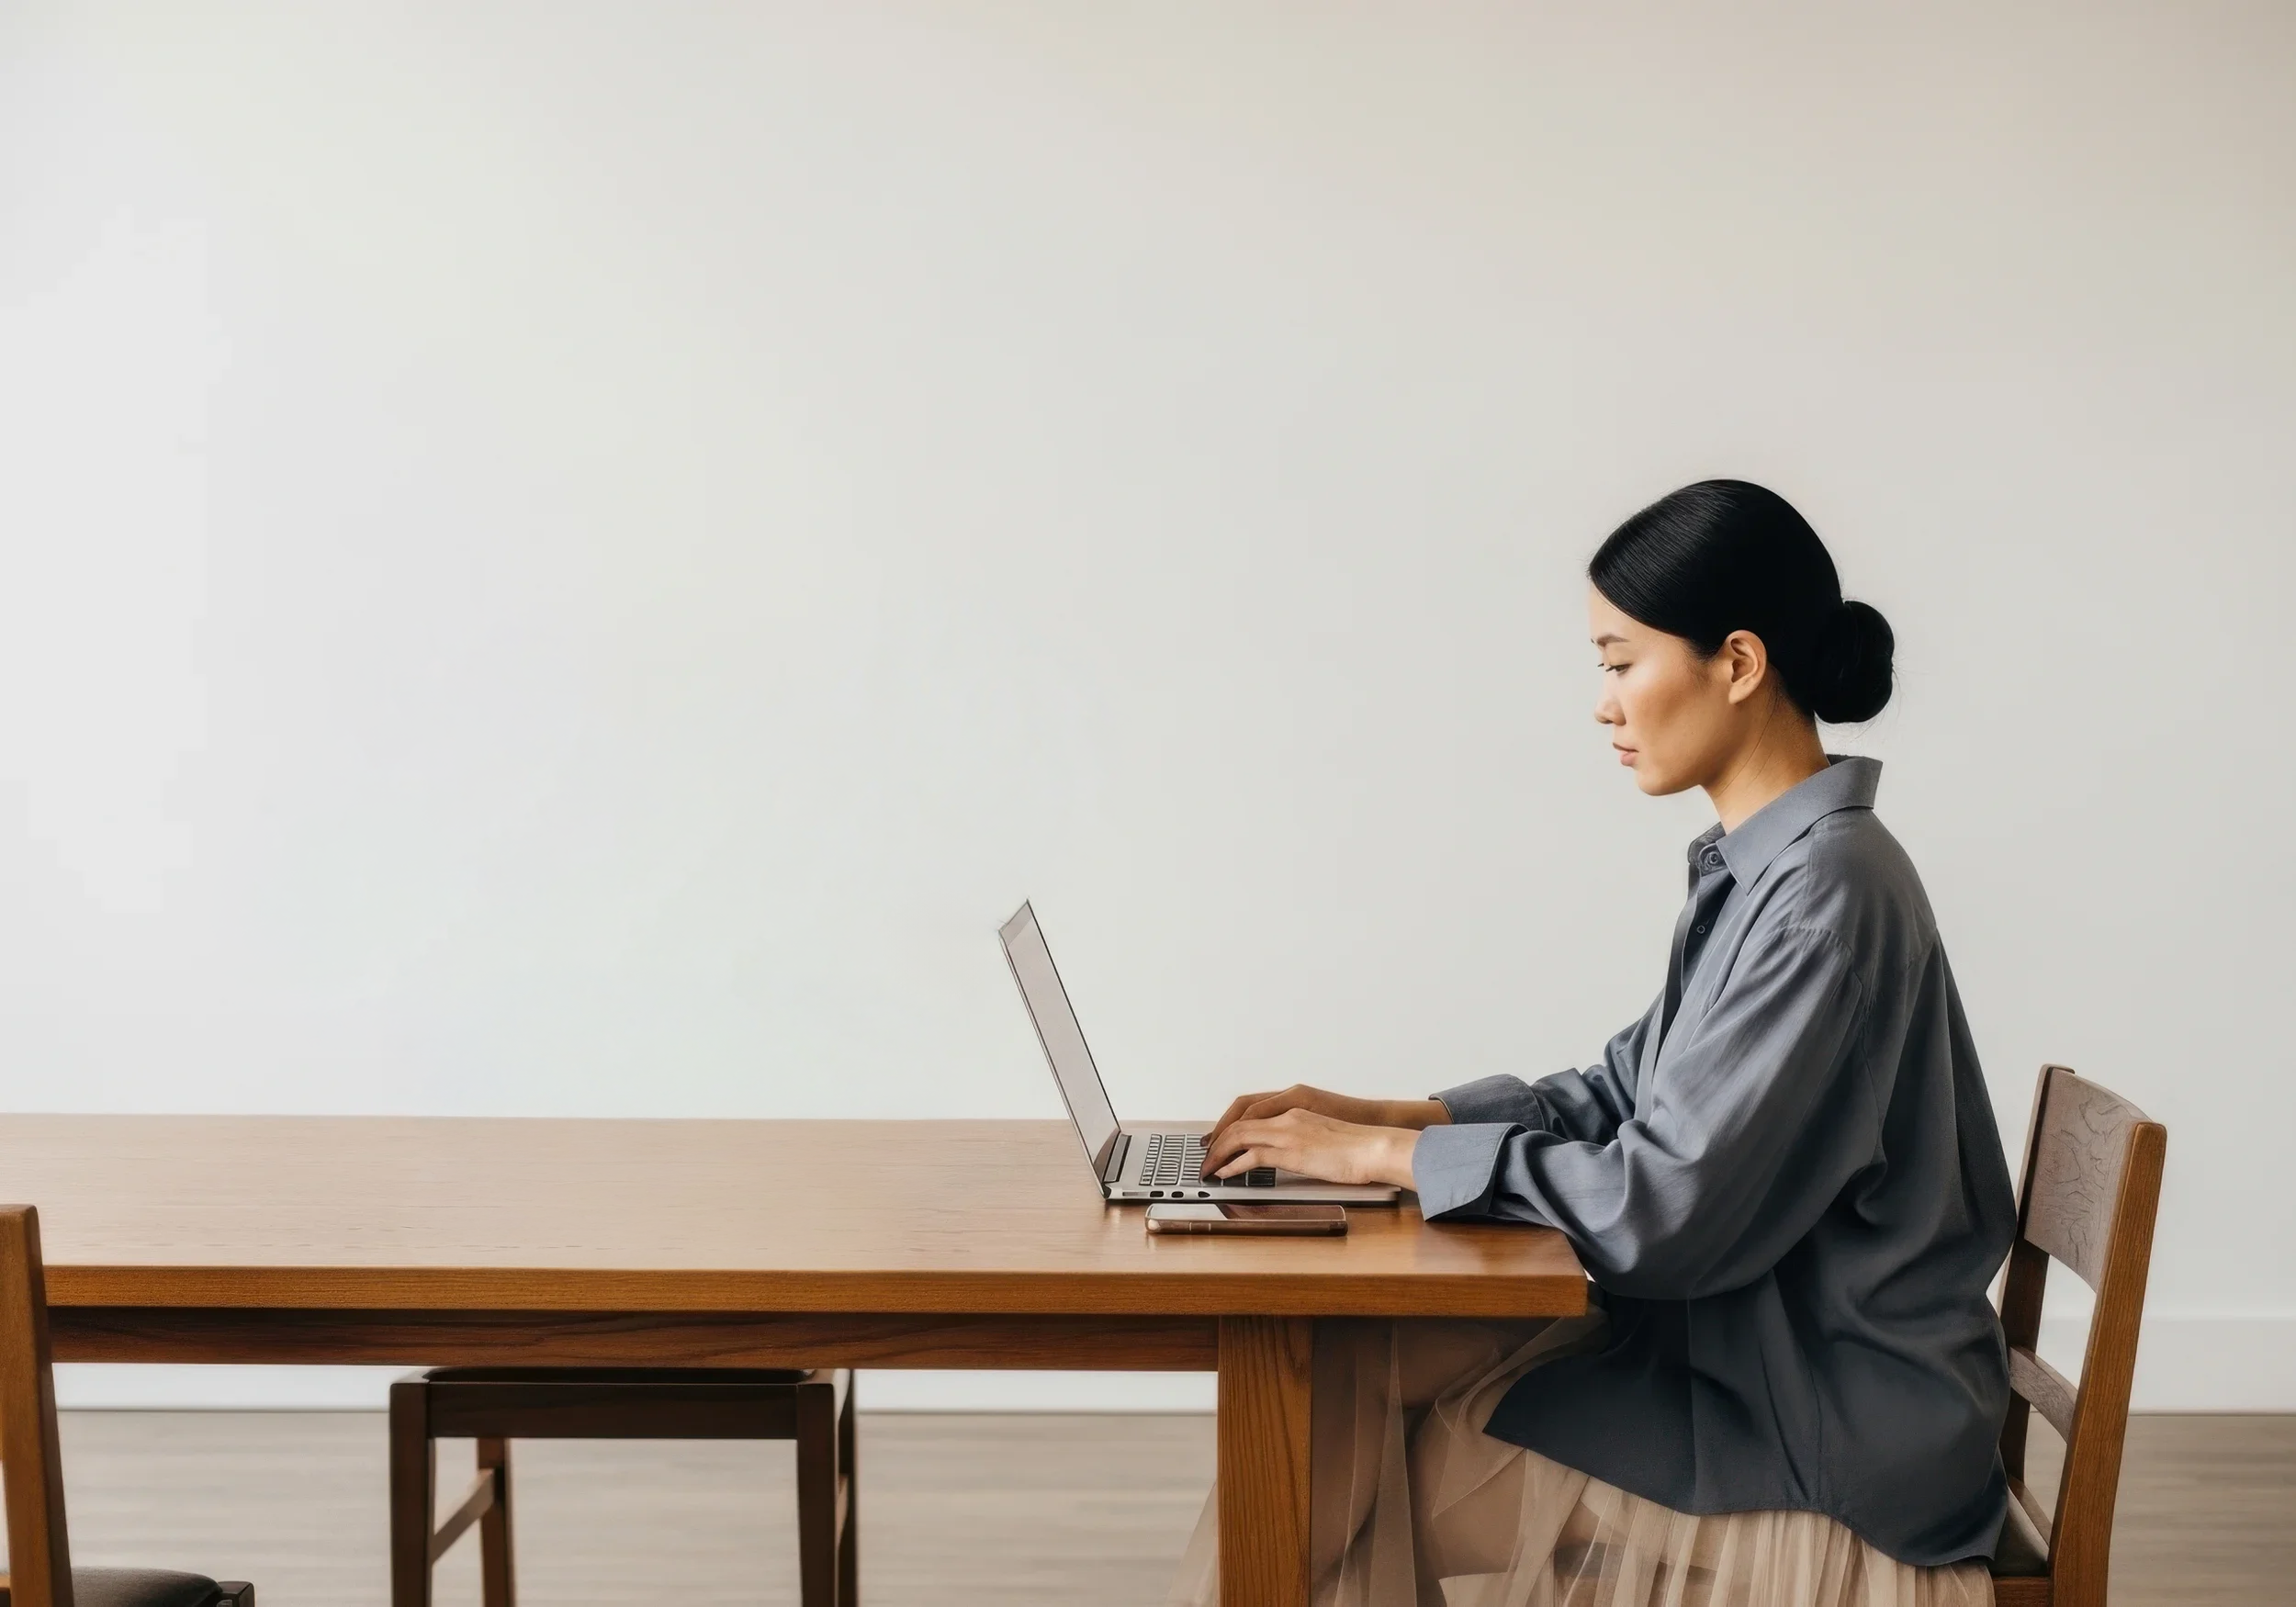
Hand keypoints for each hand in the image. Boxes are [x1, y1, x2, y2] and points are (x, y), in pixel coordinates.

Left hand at [1203, 1084, 1447, 1160]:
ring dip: (1219, 1152)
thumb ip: (1303, 1135)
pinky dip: (1233, 1165)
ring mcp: (1288, 1131)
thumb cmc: (1358, 1145)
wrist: (1375, 1146)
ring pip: (1239, 1135)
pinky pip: (1251, 1155)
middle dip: (1217, 1137)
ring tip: (1208, 1167)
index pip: (1250, 1107)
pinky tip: (1226, 1174)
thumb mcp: (1324, 1132)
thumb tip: (1290, 1150)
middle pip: (1238, 1120)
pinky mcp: (1291, 1151)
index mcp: (1296, 1106)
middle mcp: (1287, 1114)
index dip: (1229, 1122)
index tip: (1217, 1136)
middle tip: (1205, 1154)